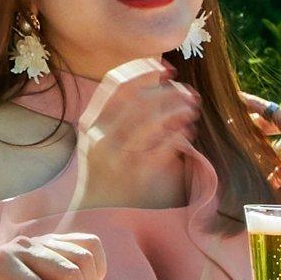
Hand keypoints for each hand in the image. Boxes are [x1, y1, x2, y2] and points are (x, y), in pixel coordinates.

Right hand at [68, 56, 212, 206]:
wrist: (94, 212)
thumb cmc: (101, 168)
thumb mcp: (97, 135)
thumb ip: (116, 109)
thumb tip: (155, 76)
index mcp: (90, 122)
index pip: (115, 82)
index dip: (143, 69)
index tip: (166, 67)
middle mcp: (100, 137)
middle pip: (138, 99)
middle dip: (168, 91)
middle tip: (188, 91)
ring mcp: (116, 157)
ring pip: (150, 120)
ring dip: (176, 110)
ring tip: (191, 108)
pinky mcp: (134, 176)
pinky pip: (161, 149)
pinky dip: (178, 136)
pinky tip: (187, 132)